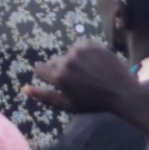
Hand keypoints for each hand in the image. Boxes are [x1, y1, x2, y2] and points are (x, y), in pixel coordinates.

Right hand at [25, 39, 142, 114]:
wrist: (123, 92)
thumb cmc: (94, 103)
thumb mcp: (67, 105)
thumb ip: (44, 96)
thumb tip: (25, 88)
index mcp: (59, 77)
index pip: (40, 69)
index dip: (48, 76)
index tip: (62, 81)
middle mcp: (66, 61)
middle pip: (55, 62)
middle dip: (62, 69)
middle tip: (80, 80)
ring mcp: (79, 51)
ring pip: (68, 54)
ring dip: (74, 61)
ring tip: (90, 73)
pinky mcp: (90, 44)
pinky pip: (80, 46)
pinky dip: (84, 53)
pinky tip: (94, 63)